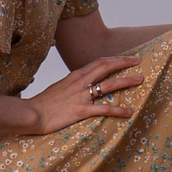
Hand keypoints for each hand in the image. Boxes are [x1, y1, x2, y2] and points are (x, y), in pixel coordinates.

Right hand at [25, 55, 141, 132]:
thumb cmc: (44, 103)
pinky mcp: (81, 111)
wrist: (31, 114)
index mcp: (75, 75)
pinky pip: (104, 109)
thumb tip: (84, 83)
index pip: (99, 62)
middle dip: (124, 62)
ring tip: (139, 80)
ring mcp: (81, 96)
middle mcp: (80, 82)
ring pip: (109, 85)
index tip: (127, 57)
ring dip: (126, 81)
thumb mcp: (60, 87)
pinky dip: (118, 110)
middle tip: (138, 61)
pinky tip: (128, 112)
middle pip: (106, 66)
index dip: (115, 59)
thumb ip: (74, 83)